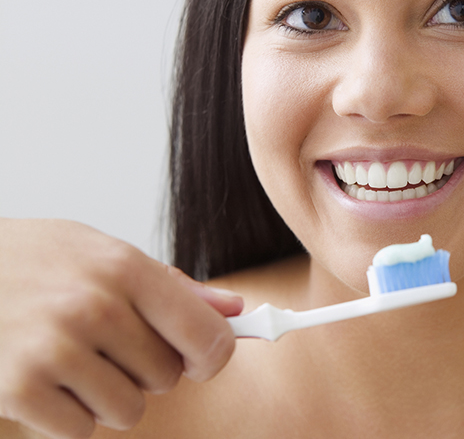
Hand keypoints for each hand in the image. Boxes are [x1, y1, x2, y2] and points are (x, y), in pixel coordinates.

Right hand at [0, 218, 242, 438]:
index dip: (212, 356)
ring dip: (109, 396)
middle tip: (108, 345)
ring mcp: (55, 349)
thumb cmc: (34, 261)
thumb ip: (171, 286)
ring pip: (129, 409)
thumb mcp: (102, 253)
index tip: (200, 359)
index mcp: (125, 268)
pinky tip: (46, 379)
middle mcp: (96, 307)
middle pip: (168, 376)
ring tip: (75, 361)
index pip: (206, 334)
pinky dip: (69, 415)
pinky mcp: (19, 388)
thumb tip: (233, 309)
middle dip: (147, 370)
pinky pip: (80, 430)